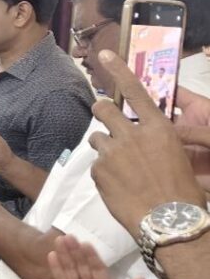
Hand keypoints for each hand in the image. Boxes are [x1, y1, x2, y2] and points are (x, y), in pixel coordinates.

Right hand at [50, 235, 142, 278]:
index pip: (98, 268)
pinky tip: (52, 256)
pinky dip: (56, 268)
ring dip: (65, 255)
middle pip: (81, 265)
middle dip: (75, 251)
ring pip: (70, 269)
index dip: (92, 256)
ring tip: (59, 241)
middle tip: (68, 237)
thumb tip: (140, 278)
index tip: (86, 244)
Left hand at [89, 50, 205, 237]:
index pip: (134, 90)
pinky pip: (96, 166)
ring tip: (120, 169)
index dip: (118, 70)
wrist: (169, 222)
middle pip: (104, 110)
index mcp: (157, 128)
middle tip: (104, 120)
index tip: (104, 56)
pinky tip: (118, 188)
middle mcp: (132, 134)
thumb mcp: (177, 156)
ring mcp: (112, 152)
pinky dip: (103, 174)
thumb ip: (155, 141)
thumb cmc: (182, 192)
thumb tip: (144, 138)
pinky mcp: (98, 171)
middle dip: (101, 112)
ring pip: (97, 139)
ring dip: (104, 149)